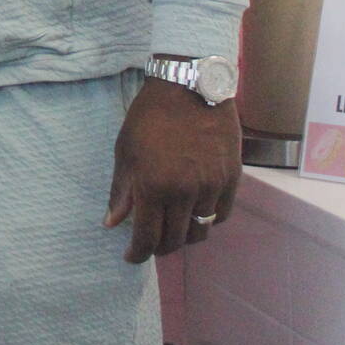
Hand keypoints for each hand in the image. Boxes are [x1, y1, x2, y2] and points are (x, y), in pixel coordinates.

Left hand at [104, 70, 241, 262]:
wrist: (190, 87)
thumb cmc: (149, 116)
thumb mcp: (125, 151)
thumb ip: (121, 190)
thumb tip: (112, 223)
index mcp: (153, 185)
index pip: (146, 236)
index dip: (137, 253)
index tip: (131, 257)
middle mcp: (184, 192)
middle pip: (175, 240)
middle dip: (159, 247)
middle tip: (150, 244)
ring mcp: (211, 187)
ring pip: (200, 231)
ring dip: (184, 237)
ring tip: (172, 230)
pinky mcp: (232, 180)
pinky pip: (221, 215)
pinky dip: (207, 221)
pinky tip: (194, 214)